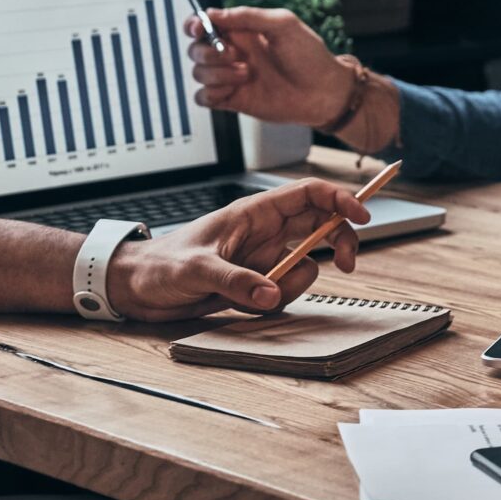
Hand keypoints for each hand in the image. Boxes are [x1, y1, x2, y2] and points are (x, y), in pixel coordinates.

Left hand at [106, 179, 369, 321]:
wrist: (138, 288)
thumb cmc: (160, 264)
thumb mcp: (196, 270)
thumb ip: (235, 281)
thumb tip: (271, 294)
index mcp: (253, 213)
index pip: (307, 194)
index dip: (339, 199)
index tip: (362, 216)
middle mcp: (264, 232)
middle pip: (320, 224)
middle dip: (339, 240)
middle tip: (347, 263)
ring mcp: (262, 257)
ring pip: (305, 263)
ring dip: (295, 282)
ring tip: (260, 294)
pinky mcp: (257, 282)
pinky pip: (285, 290)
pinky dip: (276, 301)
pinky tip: (246, 305)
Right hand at [185, 7, 351, 125]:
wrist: (323, 92)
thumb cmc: (310, 56)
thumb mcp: (283, 24)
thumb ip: (248, 16)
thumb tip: (214, 13)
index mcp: (242, 31)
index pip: (204, 23)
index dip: (194, 24)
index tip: (199, 28)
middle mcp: (233, 53)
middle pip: (196, 48)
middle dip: (208, 51)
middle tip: (236, 55)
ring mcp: (231, 77)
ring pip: (198, 72)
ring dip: (217, 73)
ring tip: (247, 73)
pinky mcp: (233, 100)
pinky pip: (203, 97)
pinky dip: (211, 93)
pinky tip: (232, 90)